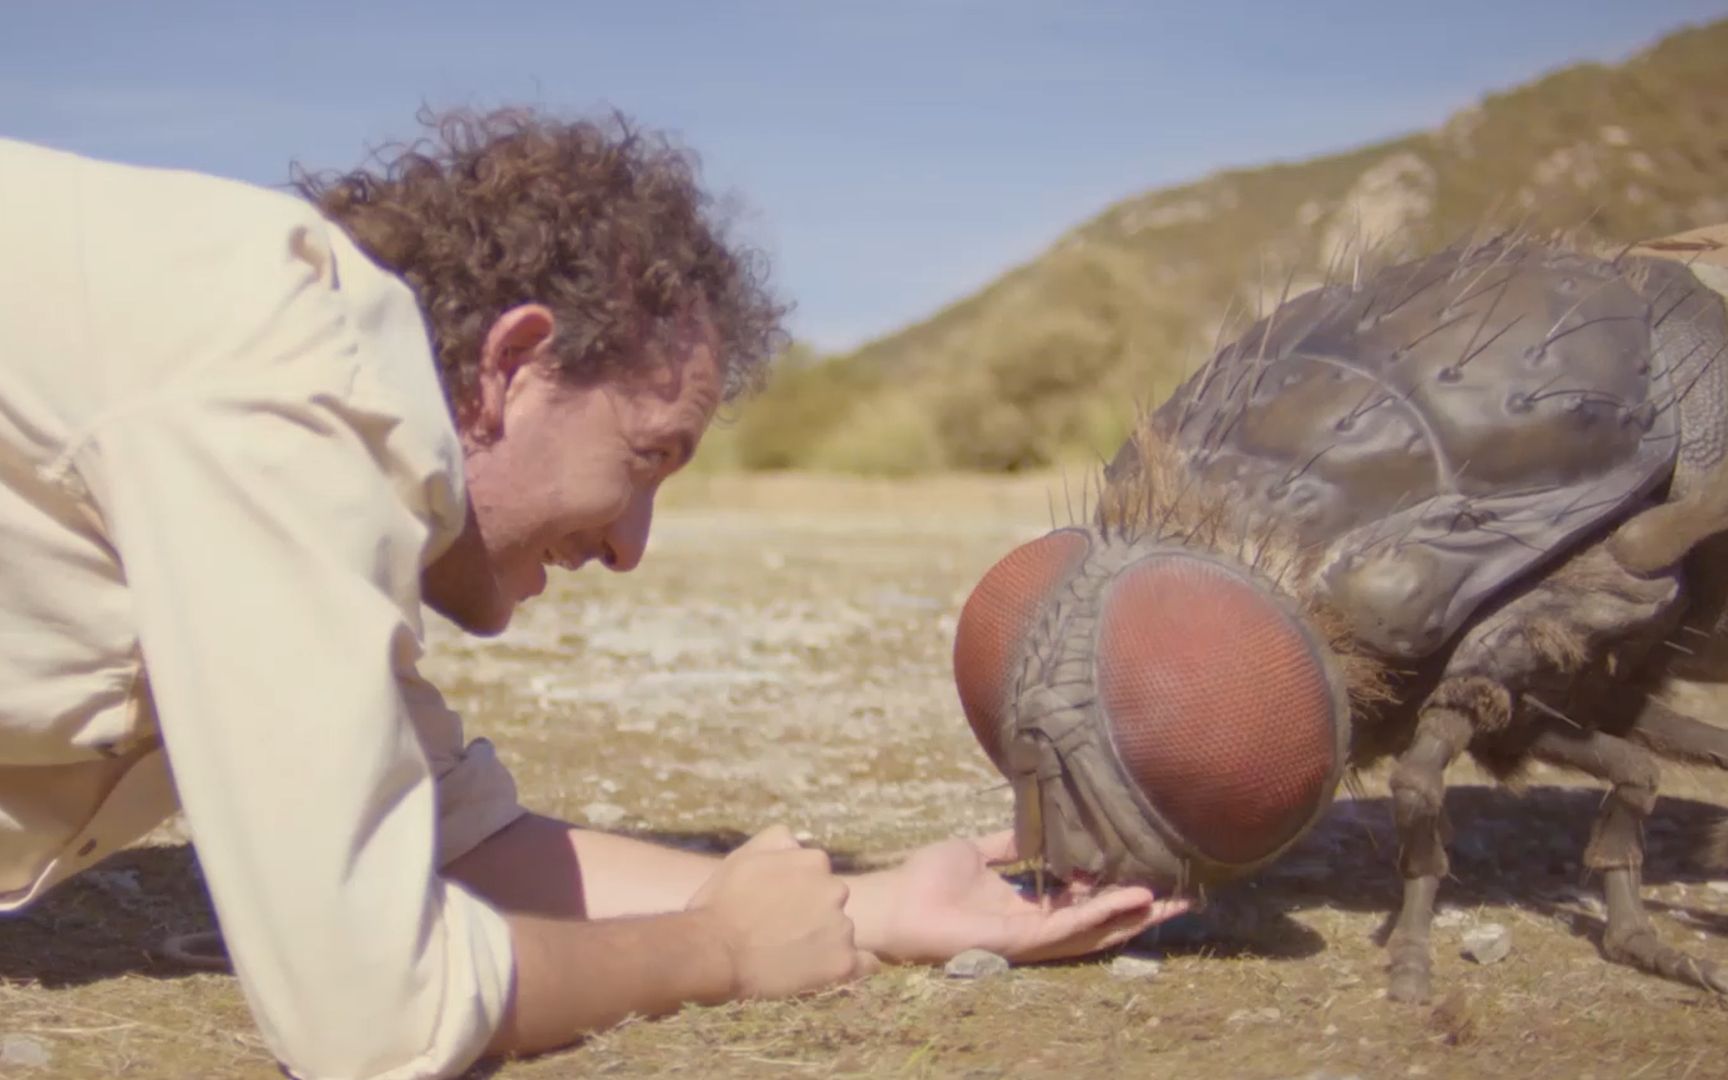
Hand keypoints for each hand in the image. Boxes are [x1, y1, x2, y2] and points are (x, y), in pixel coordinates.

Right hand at [687, 824, 879, 998]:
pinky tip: (832, 970)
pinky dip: (855, 966)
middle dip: (814, 913)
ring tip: (789, 956)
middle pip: (833, 902)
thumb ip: (778, 839)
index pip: (819, 875)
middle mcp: (836, 890)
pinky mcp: (841, 963)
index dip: (798, 892)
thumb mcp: (745, 854)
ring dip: (825, 941)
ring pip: (842, 932)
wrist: (714, 951)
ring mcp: (841, 927)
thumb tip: (798, 840)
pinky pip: (865, 964)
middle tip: (782, 932)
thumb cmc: (721, 904)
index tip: (779, 906)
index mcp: (815, 861)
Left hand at [850, 831, 1188, 965]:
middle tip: (1186, 896)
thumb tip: (1034, 825)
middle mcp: (1036, 925)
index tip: (1155, 871)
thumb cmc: (926, 879)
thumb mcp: (976, 852)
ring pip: (1094, 928)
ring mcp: (1031, 937)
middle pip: (1101, 920)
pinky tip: (1131, 899)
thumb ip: (1008, 846)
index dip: (1120, 889)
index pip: (1085, 899)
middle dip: (1143, 910)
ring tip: (1172, 900)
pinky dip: (1102, 912)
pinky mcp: (1021, 941)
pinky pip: (1071, 928)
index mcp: (1029, 905)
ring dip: (1134, 914)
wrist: (894, 901)